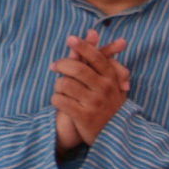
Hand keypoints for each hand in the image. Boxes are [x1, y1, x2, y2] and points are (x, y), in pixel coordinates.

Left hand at [50, 32, 129, 150]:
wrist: (114, 136)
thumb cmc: (109, 104)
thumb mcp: (110, 82)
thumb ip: (100, 58)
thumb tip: (91, 32)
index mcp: (112, 80)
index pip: (97, 58)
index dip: (83, 46)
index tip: (71, 38)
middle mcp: (105, 90)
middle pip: (77, 69)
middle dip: (61, 65)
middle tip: (54, 66)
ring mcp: (94, 104)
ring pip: (65, 84)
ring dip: (58, 85)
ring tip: (60, 89)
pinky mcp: (84, 117)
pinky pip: (60, 101)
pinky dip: (56, 99)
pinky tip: (60, 101)